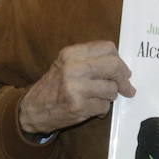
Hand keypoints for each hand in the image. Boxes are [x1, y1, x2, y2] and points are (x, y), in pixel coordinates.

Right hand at [18, 41, 134, 136]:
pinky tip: (91, 108)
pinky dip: (102, 109)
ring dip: (110, 96)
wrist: (32, 109)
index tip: (122, 70)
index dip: (119, 60)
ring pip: (111, 89)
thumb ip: (90, 59)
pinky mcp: (78, 106)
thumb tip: (121, 66)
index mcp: (71, 54)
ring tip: (98, 98)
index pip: (108, 48)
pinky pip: (104, 107)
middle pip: (114, 66)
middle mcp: (73, 68)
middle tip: (126, 87)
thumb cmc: (54, 86)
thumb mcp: (66, 64)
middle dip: (124, 79)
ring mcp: (76, 88)